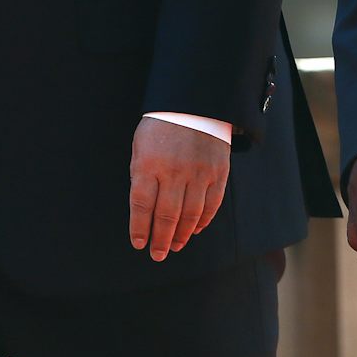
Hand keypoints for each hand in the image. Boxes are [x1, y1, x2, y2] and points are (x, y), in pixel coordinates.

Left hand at [128, 116, 229, 261]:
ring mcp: (199, 173)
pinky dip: (203, 221)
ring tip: (175, 246)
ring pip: (190, 215)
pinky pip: (211, 205)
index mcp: (149, 163)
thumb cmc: (161, 126)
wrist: (195, 102)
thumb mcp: (141, 146)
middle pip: (167, 215)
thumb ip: (141, 176)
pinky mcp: (218, 173)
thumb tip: (143, 211)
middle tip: (158, 254)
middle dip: (161, 239)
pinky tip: (194, 230)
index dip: (140, 228)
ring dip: (182, 235)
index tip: (139, 244)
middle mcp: (174, 171)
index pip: (142, 205)